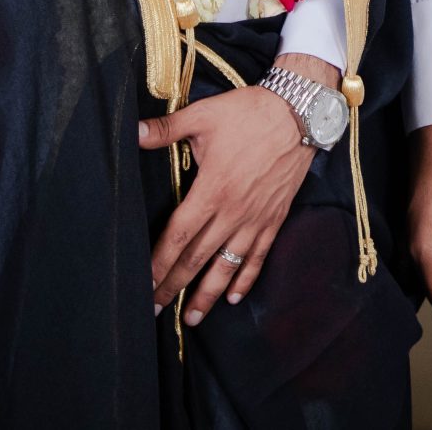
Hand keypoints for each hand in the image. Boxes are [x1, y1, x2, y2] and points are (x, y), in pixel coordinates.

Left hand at [139, 54, 329, 324]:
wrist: (300, 114)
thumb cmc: (249, 113)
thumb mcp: (203, 116)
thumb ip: (166, 129)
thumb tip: (131, 132)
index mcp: (211, 190)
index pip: (177, 236)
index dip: (158, 263)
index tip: (143, 284)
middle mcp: (232, 212)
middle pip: (197, 258)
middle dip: (174, 287)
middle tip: (155, 311)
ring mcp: (255, 219)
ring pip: (227, 266)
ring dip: (208, 294)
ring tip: (192, 318)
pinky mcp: (274, 218)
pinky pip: (258, 256)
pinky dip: (245, 279)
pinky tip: (234, 297)